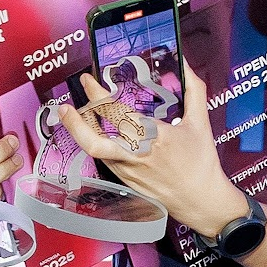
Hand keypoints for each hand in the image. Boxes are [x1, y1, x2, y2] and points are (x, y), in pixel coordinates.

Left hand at [58, 60, 244, 239]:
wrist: (202, 201)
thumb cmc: (202, 164)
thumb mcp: (200, 122)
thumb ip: (193, 89)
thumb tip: (186, 65)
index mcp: (154, 137)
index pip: (117, 114)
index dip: (98, 95)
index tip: (89, 81)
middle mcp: (137, 155)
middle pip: (94, 141)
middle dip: (75, 122)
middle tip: (65, 107)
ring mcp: (128, 171)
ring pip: (96, 150)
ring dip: (85, 132)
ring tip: (81, 116)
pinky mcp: (126, 182)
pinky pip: (106, 159)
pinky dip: (100, 144)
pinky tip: (100, 134)